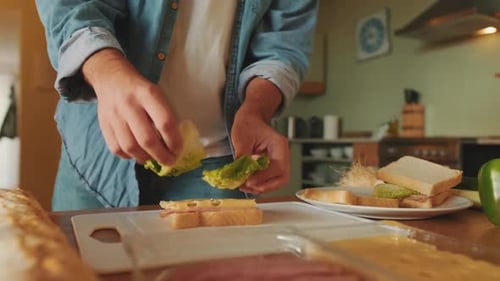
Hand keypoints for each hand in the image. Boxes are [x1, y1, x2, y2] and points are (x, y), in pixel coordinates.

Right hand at [82, 48, 181, 164]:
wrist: (111, 78)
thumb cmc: (141, 90)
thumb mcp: (157, 93)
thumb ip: (165, 115)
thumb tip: (175, 144)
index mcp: (148, 94)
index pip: (165, 123)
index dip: (174, 141)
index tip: (179, 150)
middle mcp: (129, 105)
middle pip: (147, 139)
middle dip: (161, 155)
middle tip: (169, 161)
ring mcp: (114, 116)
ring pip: (131, 147)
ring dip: (146, 158)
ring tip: (154, 158)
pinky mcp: (103, 125)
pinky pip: (117, 149)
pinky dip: (129, 156)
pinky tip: (138, 154)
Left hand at [231, 78, 288, 193]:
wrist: (250, 119)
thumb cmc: (248, 124)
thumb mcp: (242, 138)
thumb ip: (243, 156)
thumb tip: (242, 174)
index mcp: (279, 145)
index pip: (278, 167)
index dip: (264, 177)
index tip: (249, 180)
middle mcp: (282, 155)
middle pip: (282, 178)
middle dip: (266, 186)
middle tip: (248, 186)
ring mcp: (278, 161)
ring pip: (277, 181)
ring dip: (261, 187)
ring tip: (244, 186)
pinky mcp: (271, 166)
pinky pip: (269, 179)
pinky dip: (259, 184)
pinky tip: (246, 183)